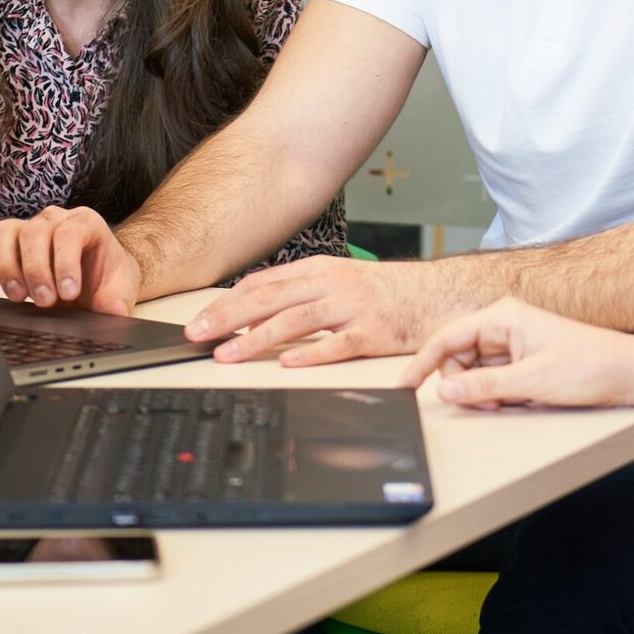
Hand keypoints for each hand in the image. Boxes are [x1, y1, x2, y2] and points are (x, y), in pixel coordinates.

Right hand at [0, 206, 143, 316]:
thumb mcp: (121, 287)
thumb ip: (117, 298)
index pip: (70, 232)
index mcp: (85, 222)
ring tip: (18, 296)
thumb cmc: (106, 277)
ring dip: (7, 266)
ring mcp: (25, 229)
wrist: (96, 277)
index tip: (68, 293)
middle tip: (45, 302)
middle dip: (36, 270)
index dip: (65, 262)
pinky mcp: (4, 245)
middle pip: (34, 233)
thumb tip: (114, 311)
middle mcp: (53, 220)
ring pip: (4, 232)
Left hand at [186, 255, 447, 365]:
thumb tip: (251, 306)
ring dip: (256, 339)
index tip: (199, 319)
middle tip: (198, 335)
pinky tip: (287, 363)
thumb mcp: (338, 280)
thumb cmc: (383, 292)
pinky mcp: (373, 333)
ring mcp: (353, 308)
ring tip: (227, 354)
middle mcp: (332, 285)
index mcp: (320, 270)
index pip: (263, 283)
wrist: (435, 296)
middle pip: (271, 299)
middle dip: (229, 317)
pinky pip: (337, 345)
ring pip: (296, 321)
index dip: (227, 302)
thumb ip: (299, 291)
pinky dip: (310, 354)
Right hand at [396, 297, 633, 409]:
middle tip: (488, 404)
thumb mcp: (532, 381)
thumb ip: (484, 387)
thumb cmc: (589, 367)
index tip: (405, 386)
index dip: (422, 362)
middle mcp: (504, 325)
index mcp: (503, 316)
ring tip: (511, 403)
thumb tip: (445, 392)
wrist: (629, 374)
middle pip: (457, 357)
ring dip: (482, 393)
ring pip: (473, 372)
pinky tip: (519, 400)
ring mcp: (513, 343)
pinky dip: (497, 395)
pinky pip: (492, 380)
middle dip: (463, 385)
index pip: (446, 337)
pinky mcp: (522, 361)